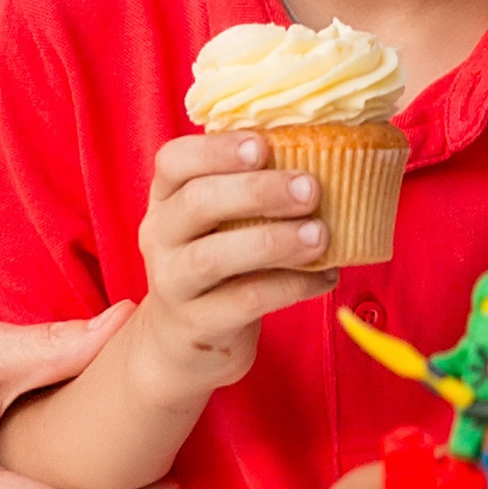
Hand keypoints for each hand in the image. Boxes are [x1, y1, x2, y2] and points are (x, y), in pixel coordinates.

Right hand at [134, 132, 340, 396]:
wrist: (184, 342)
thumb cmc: (218, 262)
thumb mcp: (221, 221)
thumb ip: (252, 187)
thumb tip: (326, 152)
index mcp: (166, 197)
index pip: (174, 161)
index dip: (217, 150)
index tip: (263, 146)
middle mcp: (160, 236)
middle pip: (197, 202)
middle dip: (257, 191)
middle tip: (310, 189)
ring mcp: (173, 283)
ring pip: (214, 256)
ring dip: (273, 241)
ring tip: (321, 235)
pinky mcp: (197, 325)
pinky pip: (244, 302)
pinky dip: (290, 286)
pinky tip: (325, 276)